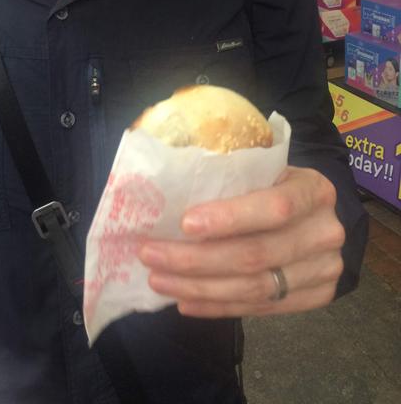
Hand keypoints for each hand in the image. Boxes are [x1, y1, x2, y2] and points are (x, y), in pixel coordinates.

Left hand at [138, 167, 344, 318]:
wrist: (317, 216)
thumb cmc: (276, 184)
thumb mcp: (266, 169)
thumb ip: (233, 177)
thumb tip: (167, 187)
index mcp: (313, 189)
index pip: (274, 207)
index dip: (229, 218)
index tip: (185, 223)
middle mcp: (325, 231)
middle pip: (256, 255)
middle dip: (196, 259)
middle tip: (151, 254)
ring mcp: (325, 269)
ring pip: (254, 287)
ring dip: (199, 287)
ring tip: (159, 279)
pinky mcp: (317, 298)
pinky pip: (260, 308)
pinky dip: (217, 306)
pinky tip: (184, 301)